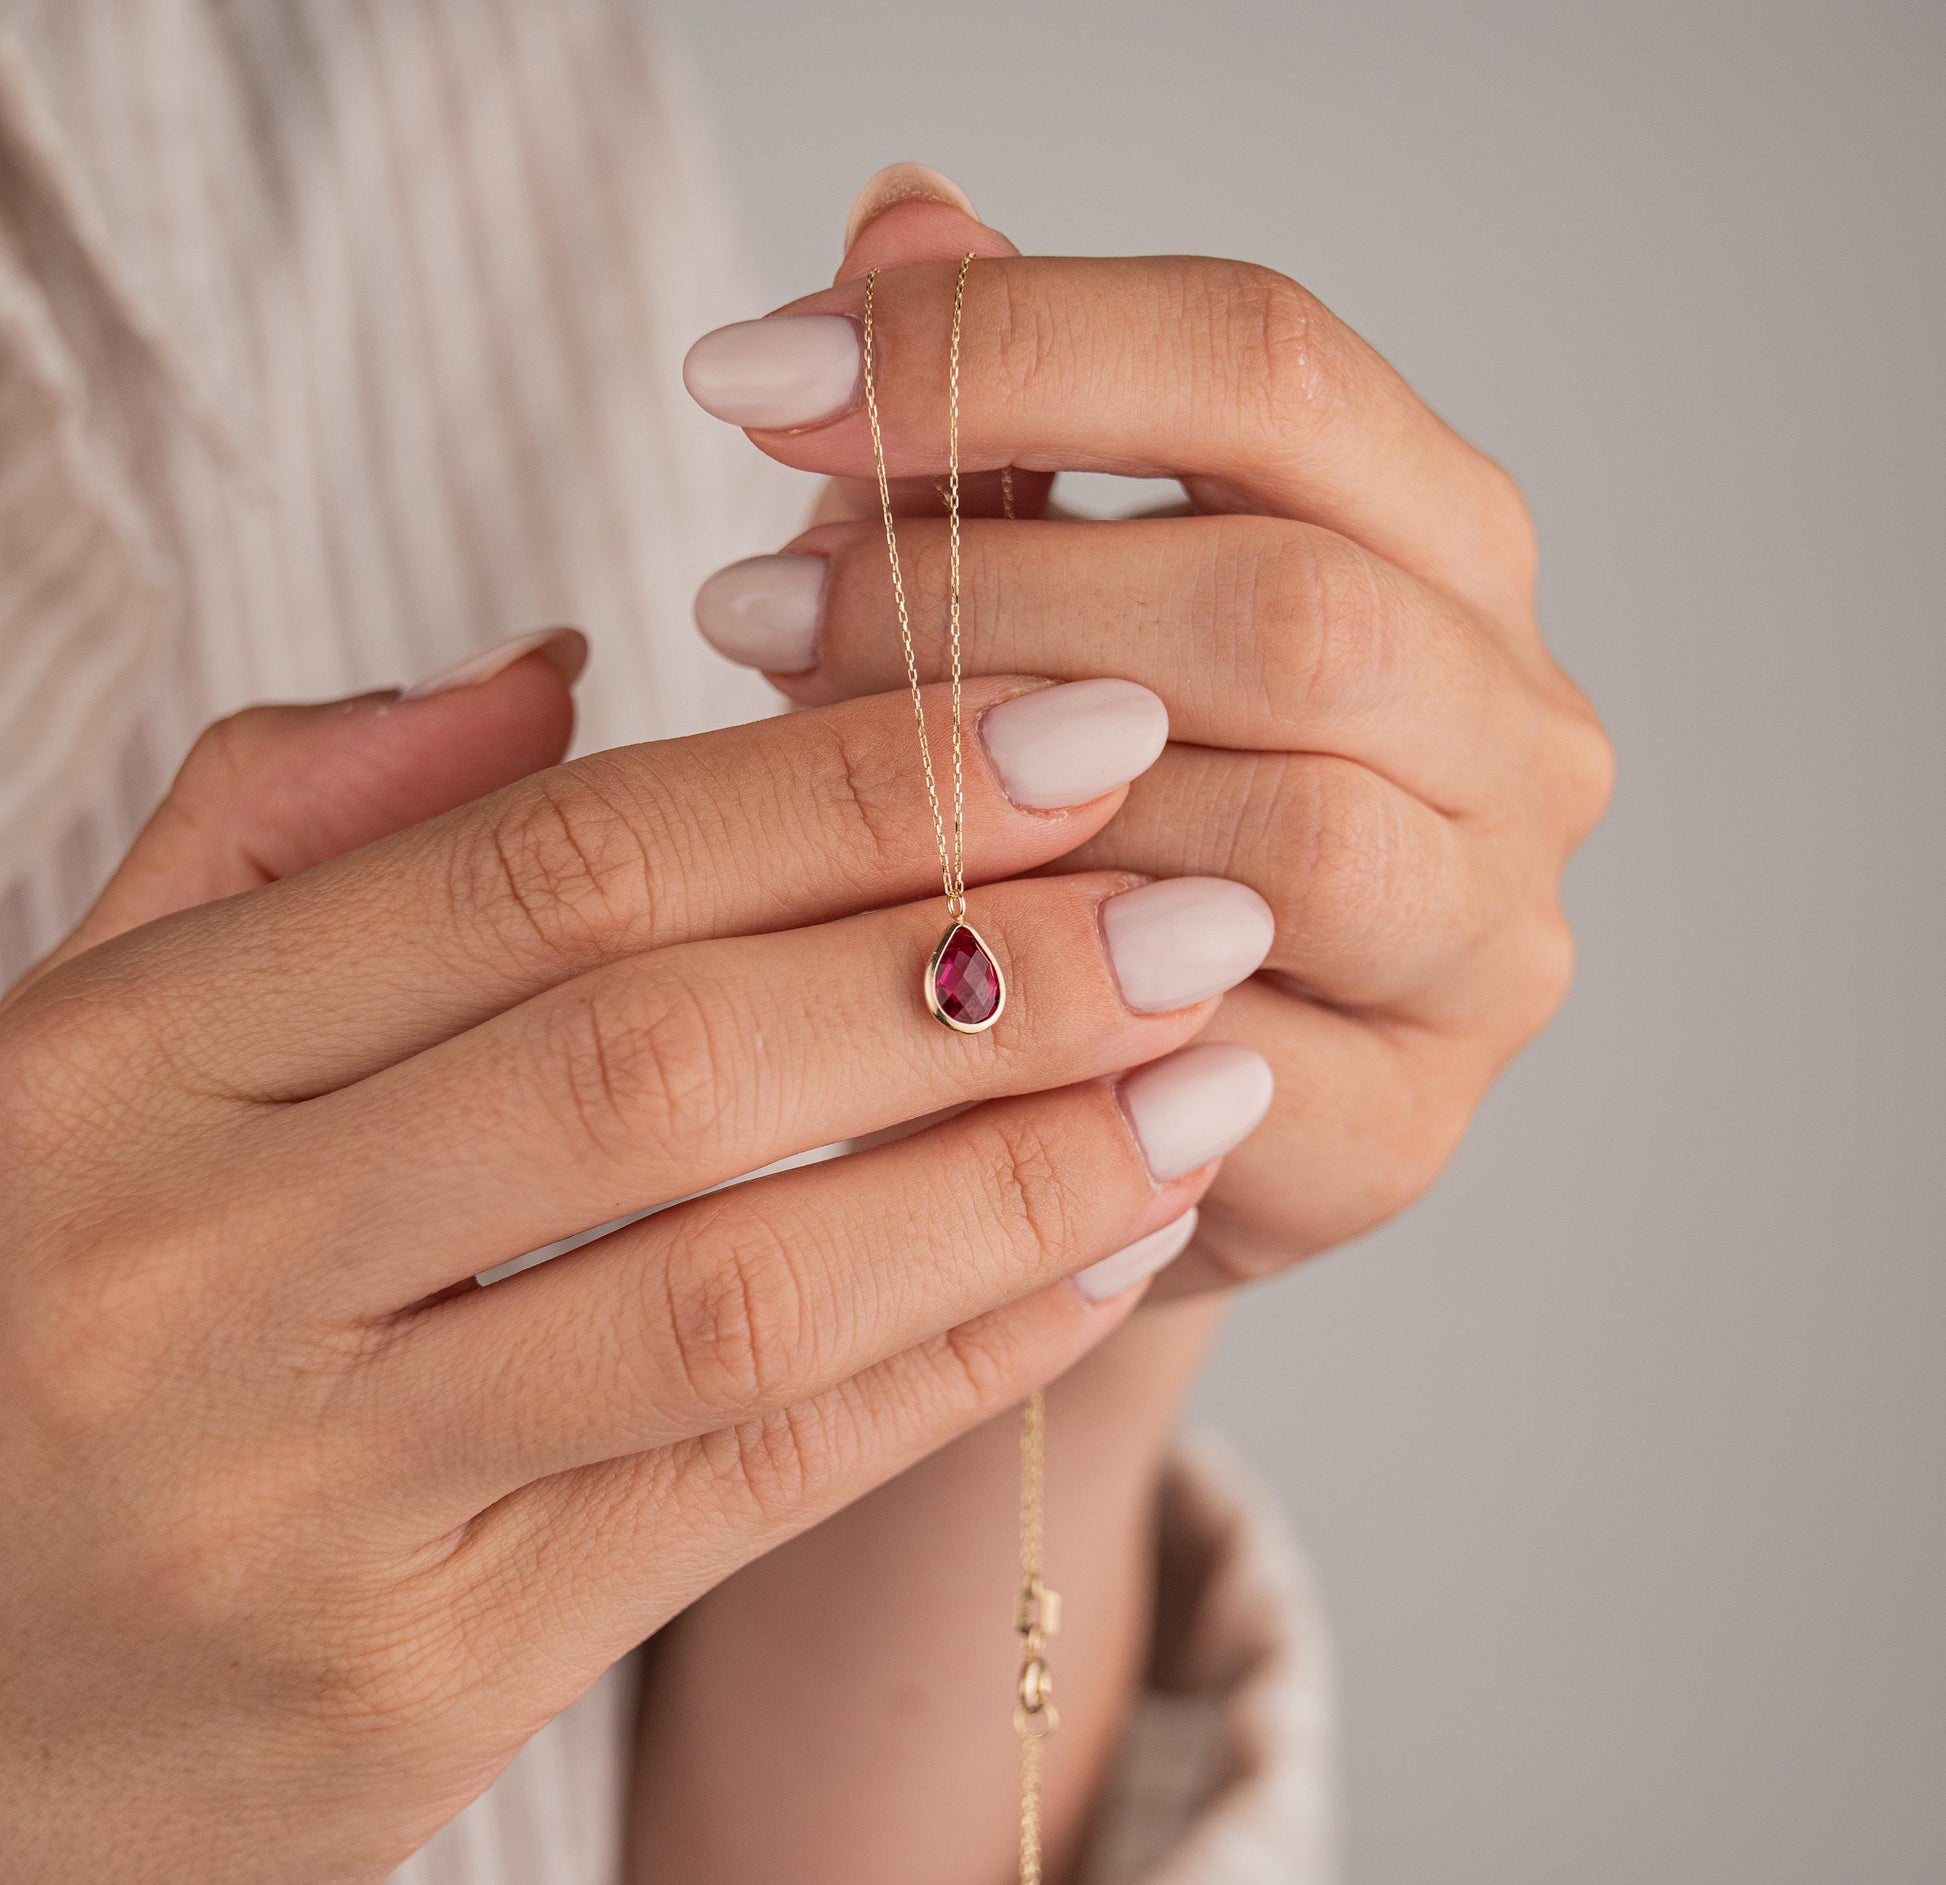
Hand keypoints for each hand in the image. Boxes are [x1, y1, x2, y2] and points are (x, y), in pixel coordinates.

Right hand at [0, 638, 1275, 1884]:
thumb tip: (554, 674)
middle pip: (663, 1057)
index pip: (546, 873)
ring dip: (1011, 1166)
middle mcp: (202, 1268)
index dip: (835, 789)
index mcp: (123, 1065)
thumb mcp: (79, 1051)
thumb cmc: (19, 1319)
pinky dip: (952, 1361)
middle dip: (978, 964)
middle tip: (1200, 895)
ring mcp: (305, 1497)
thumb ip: (293, 839)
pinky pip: (741, 1489)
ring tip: (1207, 1071)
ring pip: (735, 1285)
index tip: (1064, 725)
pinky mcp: (410, 1683)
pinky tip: (1104, 1256)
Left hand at [686, 189, 1612, 1296]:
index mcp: (1443, 545)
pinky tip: (902, 969)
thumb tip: (904, 209)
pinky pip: (1228, 1053)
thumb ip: (996, 426)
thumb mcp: (1023, 598)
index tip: (750, 377)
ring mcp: (1491, 940)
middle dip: (983, 599)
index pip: (1267, 366)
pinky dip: (1053, 1007)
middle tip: (740, 612)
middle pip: (1287, 602)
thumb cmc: (1076, 820)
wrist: (1117, 1104)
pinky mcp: (1408, 1128)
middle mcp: (1517, 729)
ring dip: (1013, 808)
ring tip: (793, 787)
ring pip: (1283, 829)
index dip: (1004, 345)